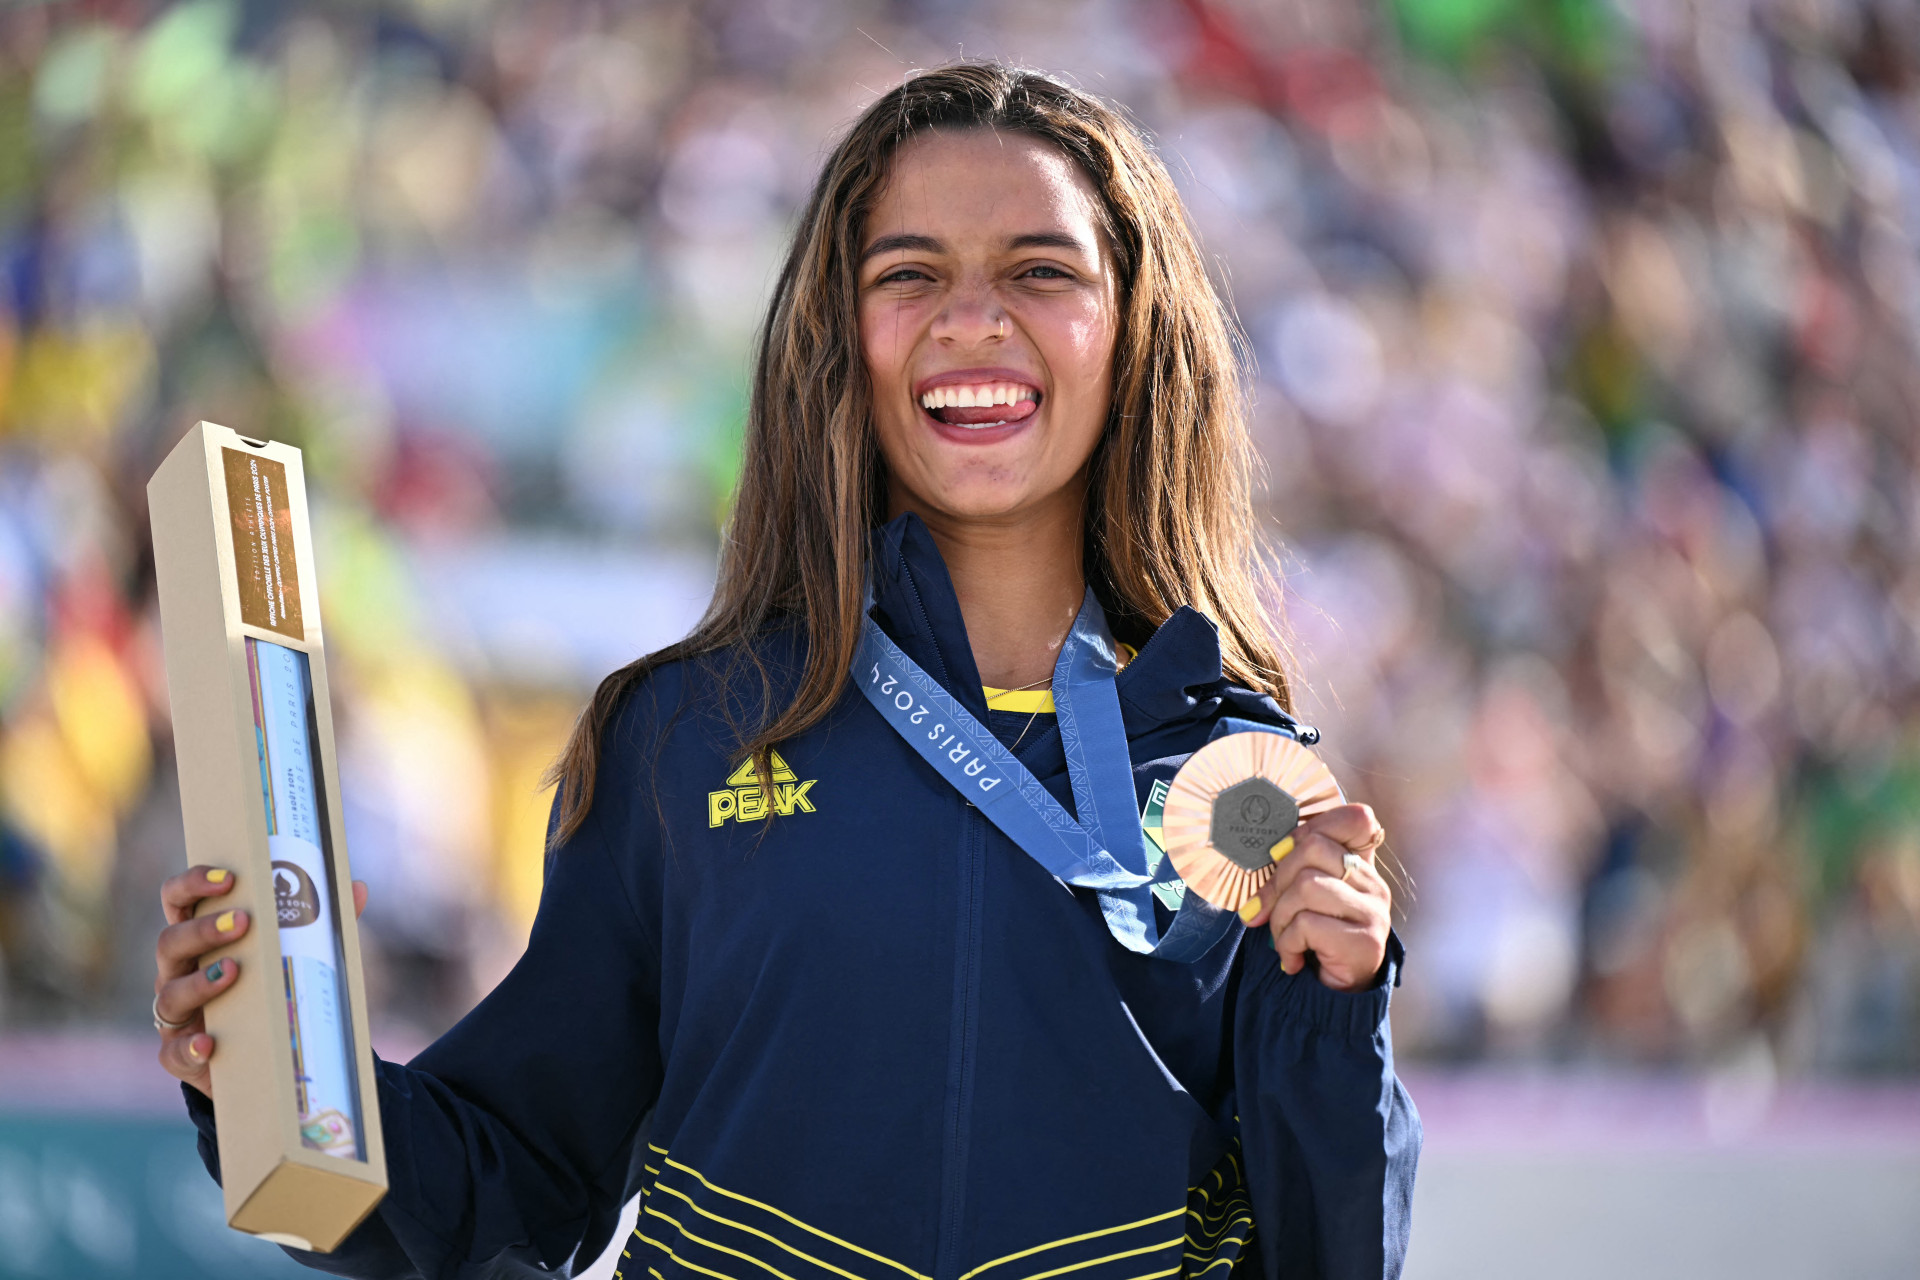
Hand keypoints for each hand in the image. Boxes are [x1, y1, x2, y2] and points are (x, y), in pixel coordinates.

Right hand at [155, 865, 367, 1098]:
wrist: (261, 1056)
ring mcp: (176, 1014)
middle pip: (170, 942)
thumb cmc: (270, 990)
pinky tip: (209, 1043)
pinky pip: (174, 1052)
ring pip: (170, 994)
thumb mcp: (292, 957)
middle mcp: (180, 972)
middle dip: (203, 929)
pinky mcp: (179, 1055)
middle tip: (241, 921)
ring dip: (199, 982)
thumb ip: (319, 925)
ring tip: (233, 971)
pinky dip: (189, 1047)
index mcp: (201, 940)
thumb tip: (357, 889)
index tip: (227, 877)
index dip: (192, 884)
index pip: (179, 901)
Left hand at [1237, 803, 1390, 991]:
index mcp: (1359, 864)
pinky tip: (1293, 959)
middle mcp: (1373, 883)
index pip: (1356, 817)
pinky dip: (1287, 944)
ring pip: (1305, 886)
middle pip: (1312, 848)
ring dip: (1279, 918)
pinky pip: (1307, 924)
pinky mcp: (1365, 942)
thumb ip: (1294, 869)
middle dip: (1277, 881)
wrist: (1336, 995)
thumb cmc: (1314, 938)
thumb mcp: (1303, 897)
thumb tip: (1262, 864)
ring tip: (1283, 939)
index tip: (1284, 857)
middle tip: (1268, 913)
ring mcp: (1374, 911)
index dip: (1311, 828)